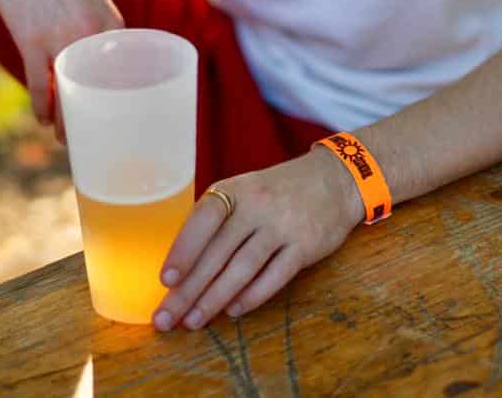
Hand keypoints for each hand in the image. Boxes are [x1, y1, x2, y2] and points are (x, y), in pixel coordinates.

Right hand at [0, 0, 120, 132]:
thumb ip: (95, 27)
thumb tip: (95, 61)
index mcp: (112, 23)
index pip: (124, 75)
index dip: (121, 102)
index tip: (118, 119)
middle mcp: (92, 33)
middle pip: (98, 90)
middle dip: (95, 118)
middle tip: (94, 137)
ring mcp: (61, 37)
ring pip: (68, 93)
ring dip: (66, 121)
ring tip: (66, 138)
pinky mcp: (31, 38)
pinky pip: (38, 83)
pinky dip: (42, 105)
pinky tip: (42, 118)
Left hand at [152, 147, 361, 329]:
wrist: (335, 180)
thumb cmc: (277, 192)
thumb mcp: (244, 191)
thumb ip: (217, 220)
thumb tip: (182, 265)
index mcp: (234, 190)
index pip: (203, 219)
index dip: (183, 249)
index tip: (165, 279)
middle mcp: (257, 206)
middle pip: (217, 252)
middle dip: (189, 290)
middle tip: (166, 318)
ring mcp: (282, 226)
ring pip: (243, 268)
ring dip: (215, 299)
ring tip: (194, 321)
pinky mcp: (305, 246)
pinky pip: (275, 276)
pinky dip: (252, 296)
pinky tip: (233, 311)